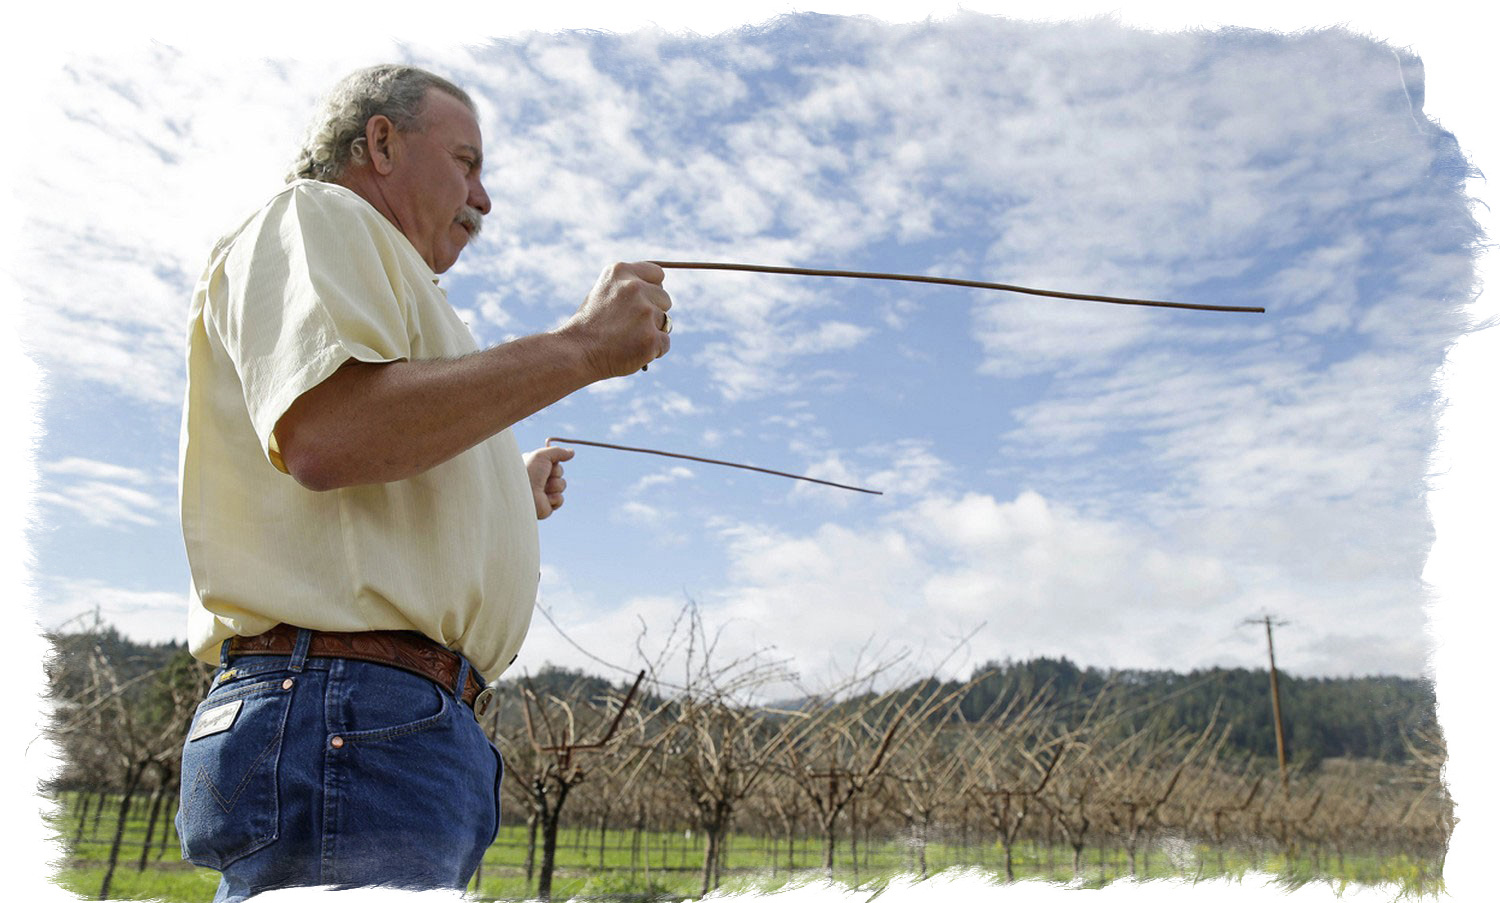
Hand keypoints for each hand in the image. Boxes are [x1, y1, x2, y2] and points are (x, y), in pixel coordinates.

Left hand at [523, 445, 574, 519]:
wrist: (522, 495)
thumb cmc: (529, 472)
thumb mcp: (542, 455)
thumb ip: (558, 452)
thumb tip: (572, 452)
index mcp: (534, 465)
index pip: (553, 461)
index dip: (552, 461)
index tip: (546, 462)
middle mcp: (538, 478)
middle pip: (559, 472)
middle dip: (555, 473)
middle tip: (543, 476)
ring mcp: (543, 492)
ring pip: (561, 485)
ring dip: (554, 485)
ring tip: (542, 488)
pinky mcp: (547, 505)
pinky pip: (560, 499)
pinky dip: (554, 498)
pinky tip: (544, 499)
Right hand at [561, 261, 671, 379]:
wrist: (576, 352)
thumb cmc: (589, 325)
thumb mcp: (604, 292)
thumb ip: (629, 287)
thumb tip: (658, 291)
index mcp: (620, 271)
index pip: (657, 274)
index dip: (652, 290)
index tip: (642, 302)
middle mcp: (634, 287)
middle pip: (666, 299)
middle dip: (654, 312)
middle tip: (630, 325)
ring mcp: (644, 313)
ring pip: (666, 322)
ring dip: (652, 332)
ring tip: (627, 338)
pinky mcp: (651, 338)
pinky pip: (665, 343)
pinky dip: (653, 351)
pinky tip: (632, 351)